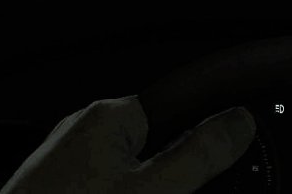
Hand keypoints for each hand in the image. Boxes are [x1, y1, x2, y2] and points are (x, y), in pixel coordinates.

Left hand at [0, 95, 255, 193]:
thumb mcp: (152, 191)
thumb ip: (198, 155)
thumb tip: (237, 122)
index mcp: (110, 116)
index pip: (178, 105)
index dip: (208, 133)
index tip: (233, 149)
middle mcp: (83, 130)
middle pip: (155, 145)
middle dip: (174, 175)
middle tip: (182, 191)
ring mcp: (64, 163)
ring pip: (127, 173)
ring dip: (146, 187)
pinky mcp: (54, 188)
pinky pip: (102, 186)